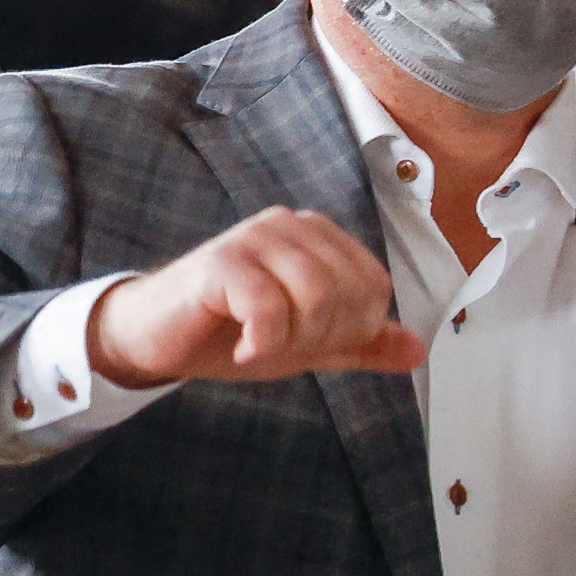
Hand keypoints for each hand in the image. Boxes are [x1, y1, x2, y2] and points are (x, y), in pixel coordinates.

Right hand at [86, 208, 419, 386]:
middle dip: (320, 335)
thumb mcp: (310, 342)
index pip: (375, 286)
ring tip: (260, 342)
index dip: (352, 327)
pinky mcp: (222, 260)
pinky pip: (270, 307)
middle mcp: (290, 225)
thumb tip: (417, 350)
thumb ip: (363, 344)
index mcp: (319, 236)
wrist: (158, 339)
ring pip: (317, 296)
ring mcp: (254, 237)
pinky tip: (242, 347)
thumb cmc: (231, 330)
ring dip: (292, 339)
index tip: (308, 338)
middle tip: (278, 342)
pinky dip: (263, 343)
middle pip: (349, 292)